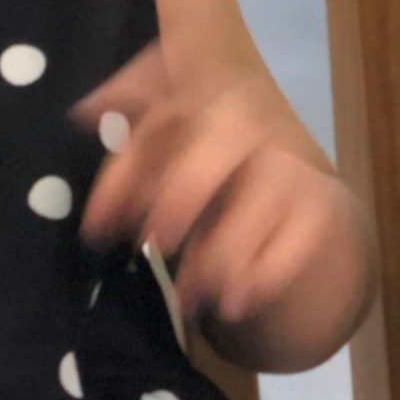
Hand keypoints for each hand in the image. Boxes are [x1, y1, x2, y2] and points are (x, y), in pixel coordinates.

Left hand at [75, 45, 364, 332]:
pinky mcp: (316, 204)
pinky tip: (234, 304)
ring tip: (187, 295)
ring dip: (222, 250)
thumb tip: (82, 112)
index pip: (160, 123)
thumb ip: (123, 121)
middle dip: (183, 192)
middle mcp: (248, 122)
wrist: (279, 155)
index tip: (96, 227)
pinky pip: (302, 236)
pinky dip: (269, 273)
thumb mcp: (159, 122)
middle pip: (223, 140)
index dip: (124, 176)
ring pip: (261, 195)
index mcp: (203, 95)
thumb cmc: (197, 141)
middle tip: (153, 243)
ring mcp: (287, 161)